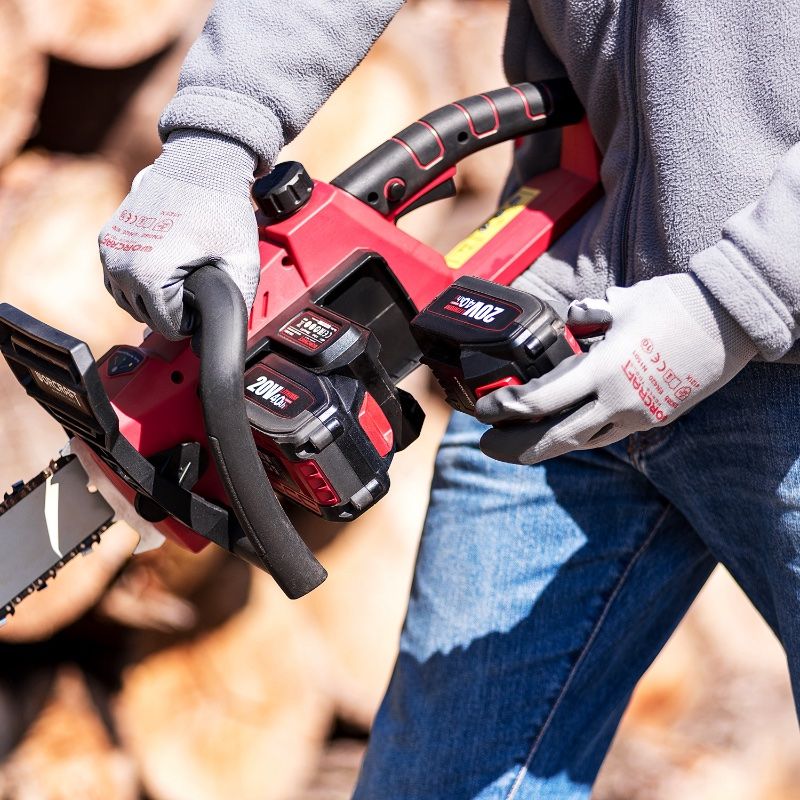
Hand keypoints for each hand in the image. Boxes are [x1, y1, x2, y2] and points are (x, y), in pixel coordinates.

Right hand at [99, 130, 258, 339]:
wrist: (201, 162)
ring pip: (128, 300)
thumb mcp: (243, 260)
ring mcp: (111, 249)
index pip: (166, 326)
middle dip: (171, 312)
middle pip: (145, 315)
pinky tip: (160, 278)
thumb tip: (230, 326)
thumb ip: (240, 299)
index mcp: (149, 274)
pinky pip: (116, 279)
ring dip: (152, 302)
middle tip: (195, 296)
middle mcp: (122, 264)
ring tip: (179, 289)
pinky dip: (136, 285)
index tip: (202, 308)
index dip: (189, 323)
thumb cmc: (221, 207)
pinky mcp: (108, 238)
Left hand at [475, 273, 756, 463]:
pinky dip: (577, 437)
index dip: (507, 409)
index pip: (543, 400)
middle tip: (487, 446)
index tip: (485, 409)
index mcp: (605, 369)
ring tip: (516, 447)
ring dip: (545, 448)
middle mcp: (618, 400)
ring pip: (581, 442)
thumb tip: (568, 322)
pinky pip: (605, 435)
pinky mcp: (651, 419)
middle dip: (516, 447)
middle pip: (556, 438)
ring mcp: (637, 415)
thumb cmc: (674, 305)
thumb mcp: (622, 301)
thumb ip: (585, 314)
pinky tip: (560, 433)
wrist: (730, 323)